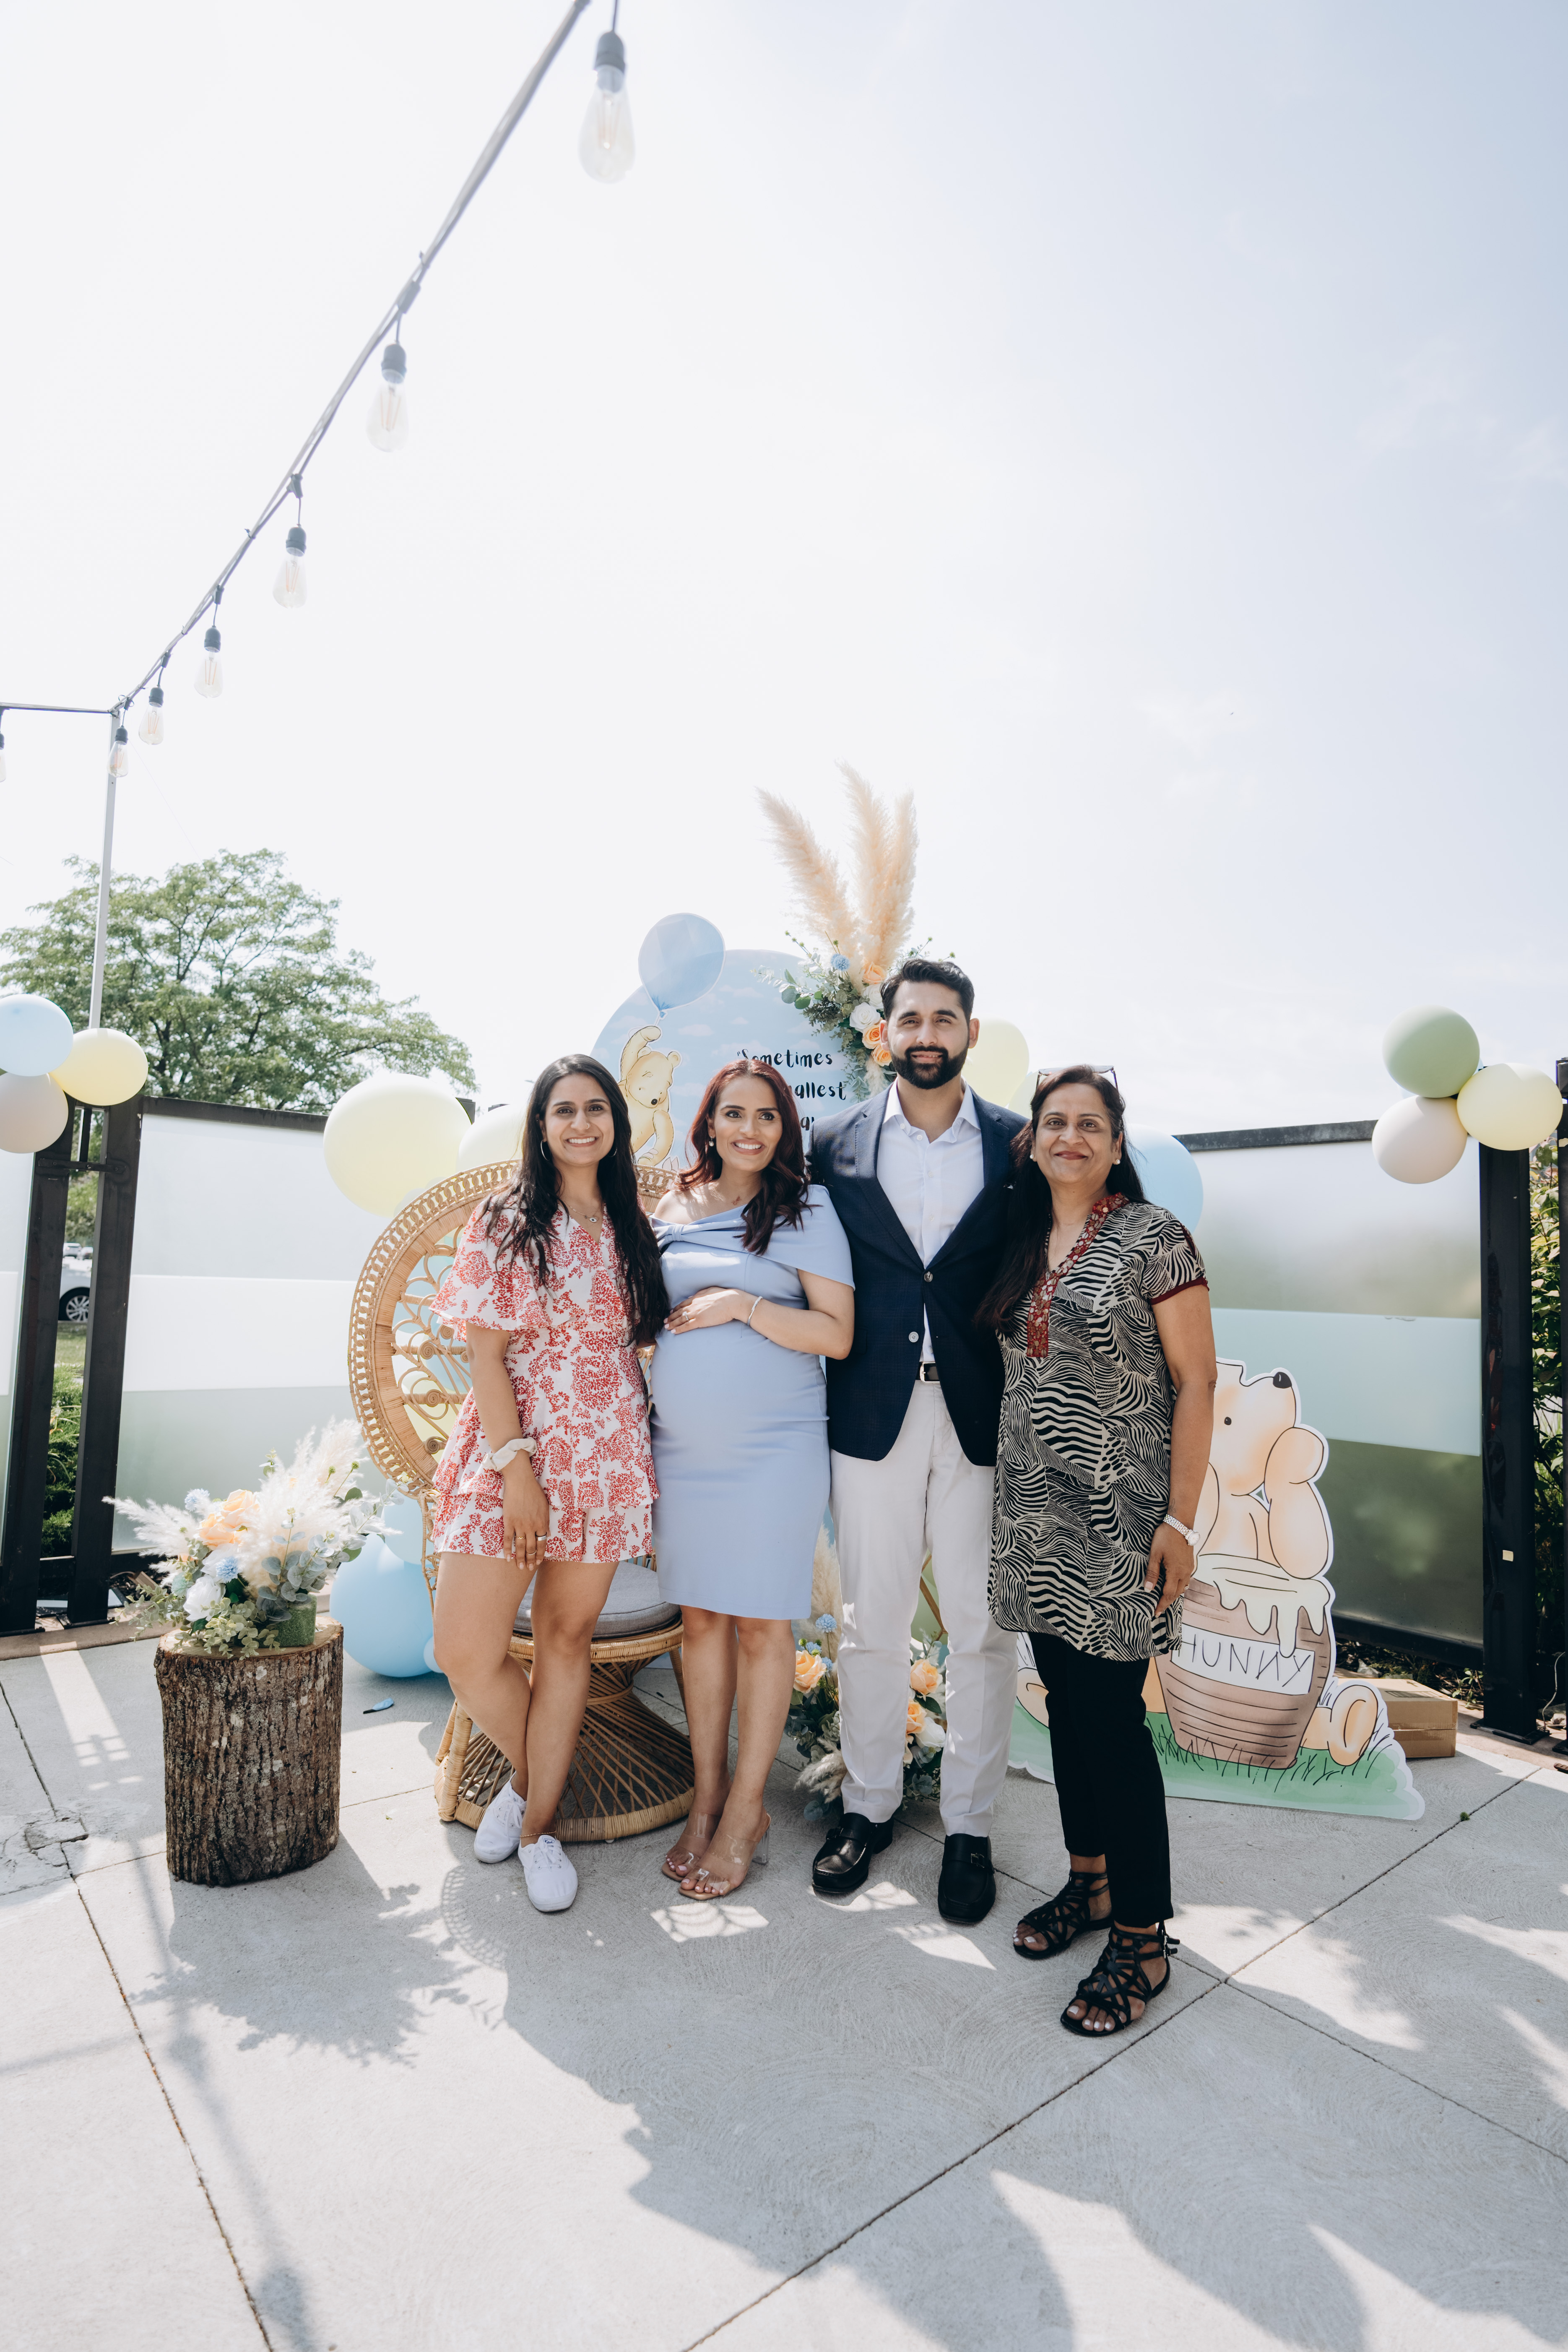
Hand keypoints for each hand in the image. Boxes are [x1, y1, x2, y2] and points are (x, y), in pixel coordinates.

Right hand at [502, 1457, 549, 1571]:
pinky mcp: (508, 1522)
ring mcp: (519, 1525)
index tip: (539, 1562)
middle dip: (531, 1559)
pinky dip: (507, 1550)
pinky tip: (507, 1558)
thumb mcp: (545, 1506)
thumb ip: (546, 1521)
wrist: (521, 1482)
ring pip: (521, 1546)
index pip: (543, 1543)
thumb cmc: (534, 1491)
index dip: (541, 1554)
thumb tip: (547, 1533)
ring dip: (521, 1558)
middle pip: (532, 1547)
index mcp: (542, 1523)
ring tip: (520, 1567)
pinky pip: (508, 1539)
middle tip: (529, 1568)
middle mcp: (532, 1526)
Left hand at [664, 1287, 750, 1334]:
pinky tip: (674, 1332)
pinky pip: (686, 1326)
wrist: (731, 1302)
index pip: (682, 1304)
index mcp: (696, 1298)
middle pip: (679, 1312)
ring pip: (680, 1320)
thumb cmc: (724, 1296)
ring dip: (672, 1324)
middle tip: (665, 1321)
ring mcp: (696, 1313)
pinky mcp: (700, 1321)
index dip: (675, 1309)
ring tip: (667, 1327)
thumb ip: (700, 1293)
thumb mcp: (710, 1290)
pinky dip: (679, 1329)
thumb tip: (693, 1296)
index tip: (671, 1312)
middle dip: (671, 1317)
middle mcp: (693, 1305)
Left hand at [1144, 1522, 1196, 1615]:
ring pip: (1183, 1587)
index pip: (1168, 1594)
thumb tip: (1147, 1589)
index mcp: (1176, 1572)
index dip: (1161, 1604)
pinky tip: (1173, 1585)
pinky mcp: (1190, 1563)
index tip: (1155, 1612)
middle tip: (1158, 1609)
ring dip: (1174, 1595)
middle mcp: (1185, 1573)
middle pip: (1177, 1593)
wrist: (1180, 1524)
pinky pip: (1186, 1580)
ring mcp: (1189, 1568)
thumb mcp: (1155, 1554)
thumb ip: (1152, 1573)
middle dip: (1167, 1602)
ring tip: (1165, 1599)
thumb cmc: (1165, 1537)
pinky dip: (1179, 1586)